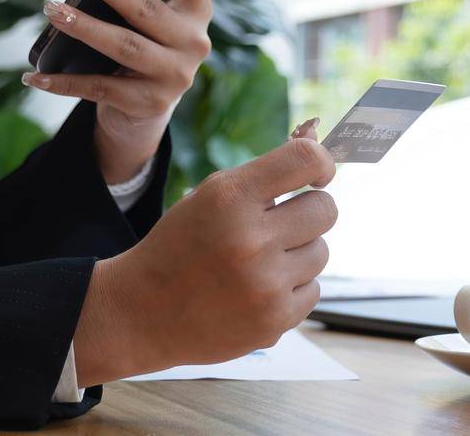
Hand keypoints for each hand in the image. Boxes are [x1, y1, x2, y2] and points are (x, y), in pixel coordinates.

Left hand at [23, 0, 213, 182]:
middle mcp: (194, 44)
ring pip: (124, 48)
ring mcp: (174, 78)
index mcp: (198, 12)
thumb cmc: (143, 45)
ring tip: (52, 10)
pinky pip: (98, 88)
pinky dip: (62, 82)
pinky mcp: (147, 104)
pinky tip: (33, 74)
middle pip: (149, 12)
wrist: (145, 112)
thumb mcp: (152, 19)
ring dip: (84, 28)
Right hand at [72, 131, 337, 384]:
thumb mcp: (209, 197)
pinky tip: (258, 291)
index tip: (318, 176)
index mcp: (231, 198)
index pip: (306, 160)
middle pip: (325, 209)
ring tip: (260, 263)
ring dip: (299, 253)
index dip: (321, 163)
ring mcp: (265, 285)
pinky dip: (293, 289)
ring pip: (322, 251)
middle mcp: (251, 239)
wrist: (143, 312)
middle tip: (281, 224)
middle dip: (309, 212)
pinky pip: (314, 290)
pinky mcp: (274, 321)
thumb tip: (316, 148)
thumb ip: (263, 175)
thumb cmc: (181, 246)